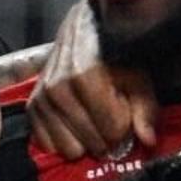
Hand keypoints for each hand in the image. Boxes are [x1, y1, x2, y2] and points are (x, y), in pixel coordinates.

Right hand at [25, 57, 153, 162]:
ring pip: (71, 149)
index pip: (113, 129)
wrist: (84, 31)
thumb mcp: (137, 76)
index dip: (125, 125)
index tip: (125, 111)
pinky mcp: (32, 108)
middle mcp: (58, 88)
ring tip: (92, 119)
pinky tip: (74, 123)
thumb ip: (145, 108)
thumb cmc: (114, 55)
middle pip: (93, 142)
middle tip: (110, 116)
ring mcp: (42, 98)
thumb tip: (148, 140)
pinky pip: (49, 145)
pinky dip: (65, 140)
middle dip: (107, 135)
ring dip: (86, 140)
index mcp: (85, 76)